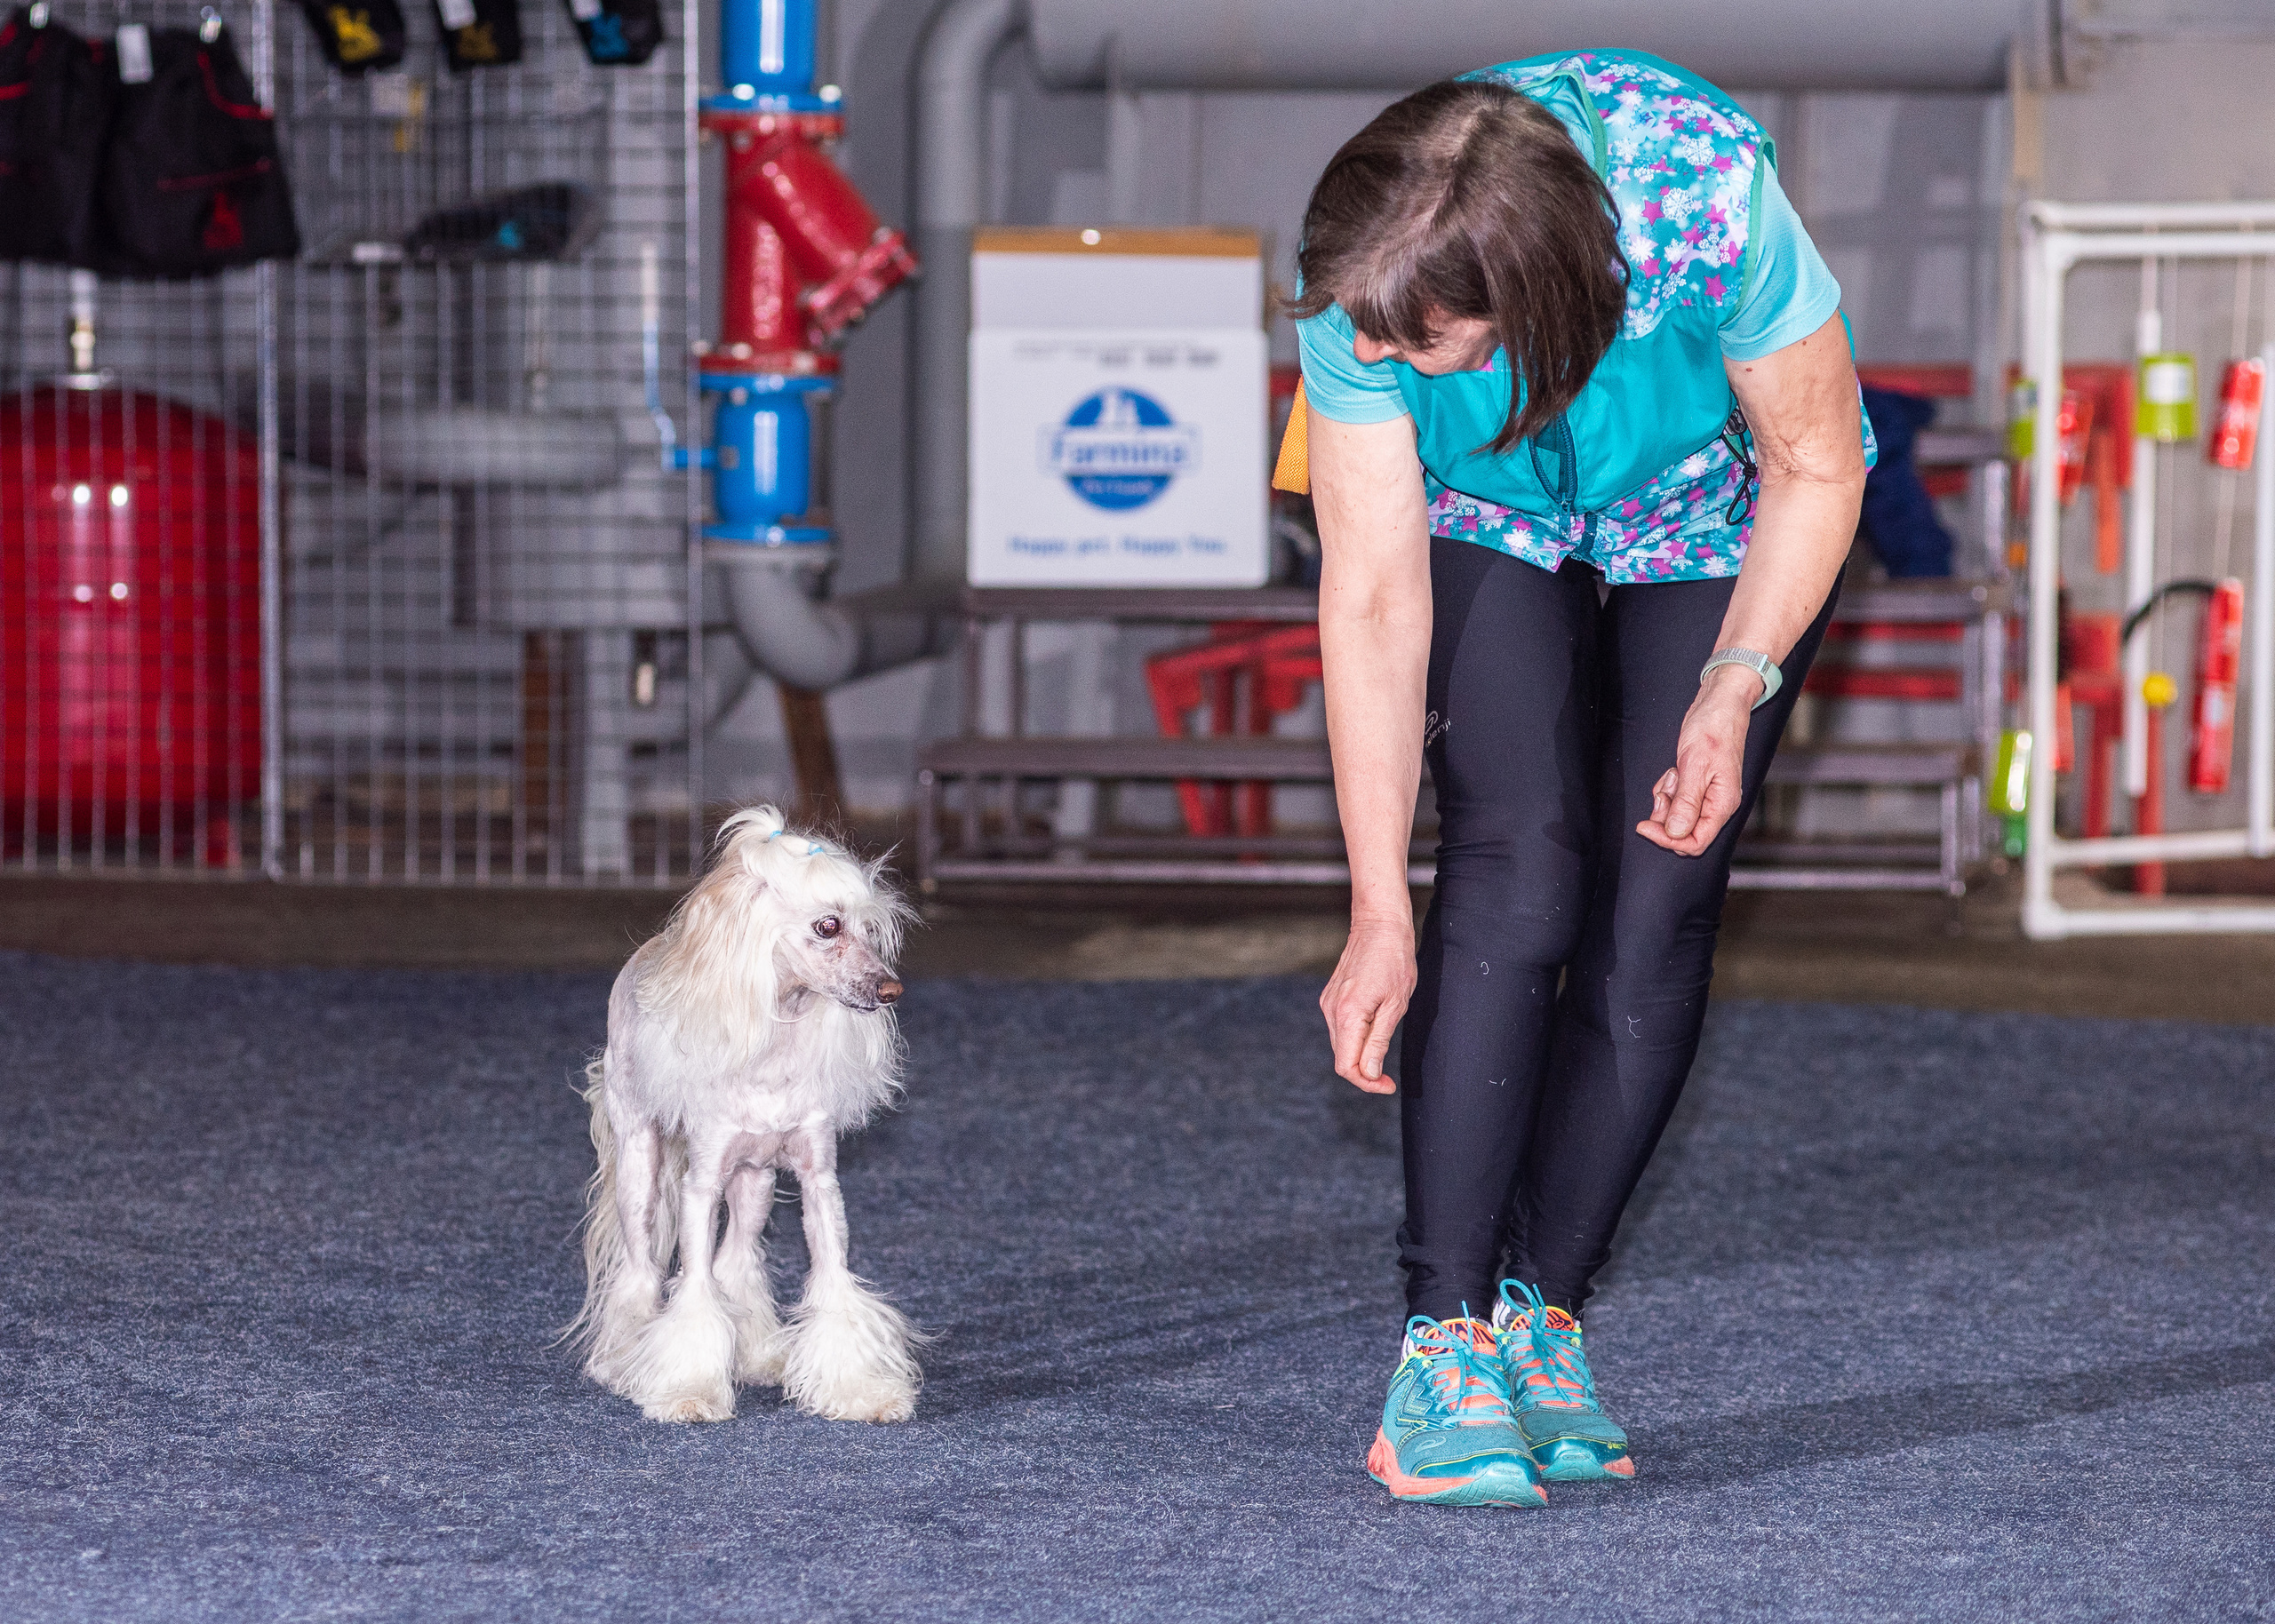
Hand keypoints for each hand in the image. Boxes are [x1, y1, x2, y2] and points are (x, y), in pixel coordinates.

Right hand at [1319, 916, 1415, 1093]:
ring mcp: (1328, 1003)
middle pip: (1342, 1057)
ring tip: (1384, 1045)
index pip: (1347, 1066)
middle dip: (1364, 1072)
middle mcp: (1332, 1010)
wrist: (1378, 925)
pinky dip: (1356, 1038)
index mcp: (1348, 1014)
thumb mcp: (1395, 1004)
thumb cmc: (1394, 960)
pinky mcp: (1331, 997)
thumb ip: (1378, 1041)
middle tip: (1389, 1077)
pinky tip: (1374, 1026)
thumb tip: (1369, 1073)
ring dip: (1361, 1054)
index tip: (1388, 1085)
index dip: (1366, 1083)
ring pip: (1341, 1044)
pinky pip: (1341, 1028)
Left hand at [1637, 664, 1757, 855]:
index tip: (1646, 827)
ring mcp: (1707, 795)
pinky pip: (1676, 799)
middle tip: (1660, 794)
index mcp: (1722, 804)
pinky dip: (1667, 790)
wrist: (1719, 705)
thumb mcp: (1695, 766)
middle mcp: (1717, 803)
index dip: (1669, 840)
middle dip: (1665, 817)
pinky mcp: (1696, 784)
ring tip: (1671, 775)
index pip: (1696, 842)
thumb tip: (1677, 833)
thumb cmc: (1714, 729)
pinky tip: (1672, 772)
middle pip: (1685, 832)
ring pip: (1677, 816)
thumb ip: (1686, 803)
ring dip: (1666, 800)